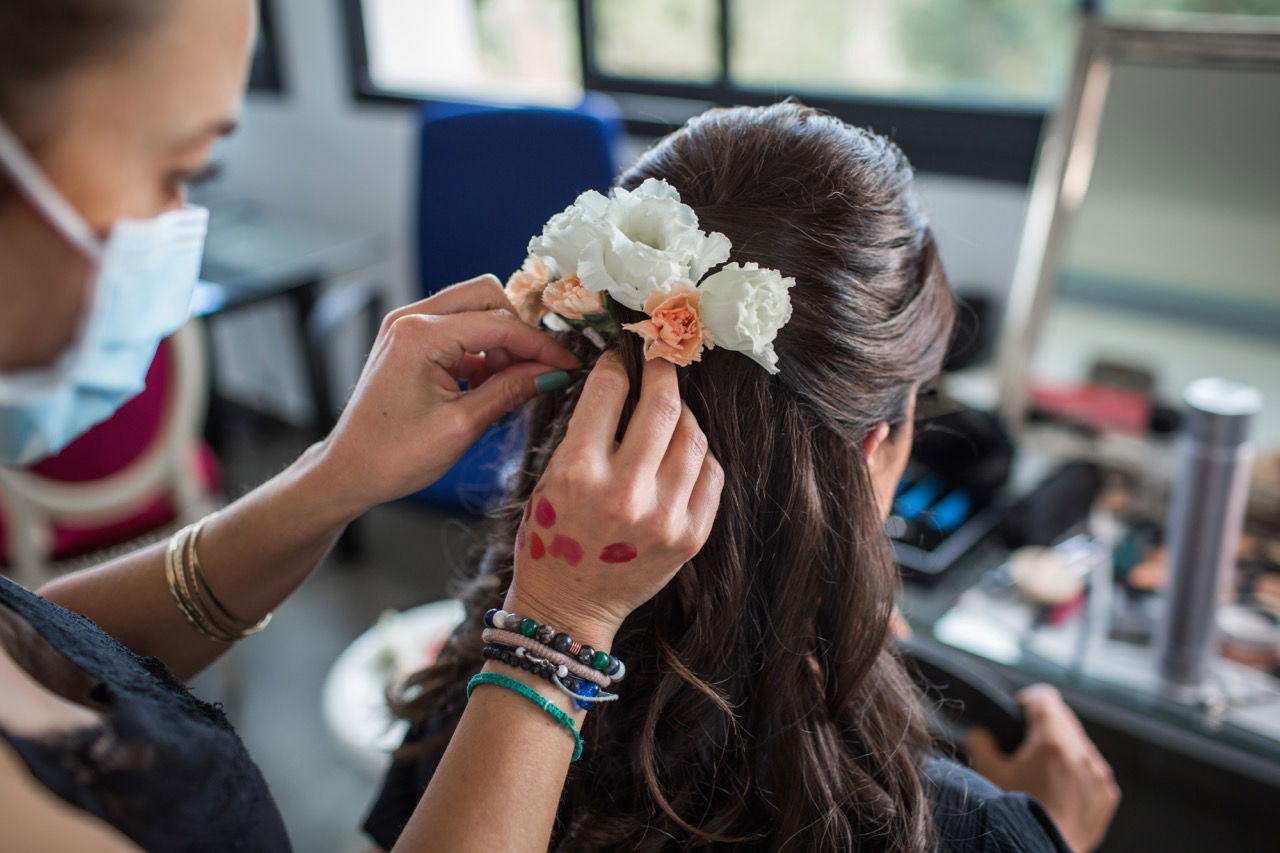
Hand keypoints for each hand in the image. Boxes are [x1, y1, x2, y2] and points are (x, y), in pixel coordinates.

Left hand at [314, 275, 579, 518]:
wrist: (348, 471)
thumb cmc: (393, 456)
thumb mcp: (462, 427)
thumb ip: (509, 391)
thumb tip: (551, 374)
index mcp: (420, 336)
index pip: (499, 324)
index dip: (540, 346)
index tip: (568, 365)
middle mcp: (411, 320)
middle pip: (487, 297)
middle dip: (519, 331)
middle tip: (539, 368)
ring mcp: (407, 327)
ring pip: (474, 310)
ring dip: (500, 341)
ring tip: (512, 383)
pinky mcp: (408, 341)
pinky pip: (458, 329)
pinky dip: (481, 350)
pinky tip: (488, 384)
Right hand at [503, 352, 723, 648]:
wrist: (569, 607)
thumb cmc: (552, 539)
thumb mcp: (550, 479)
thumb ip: (585, 433)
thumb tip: (622, 382)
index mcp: (578, 473)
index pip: (609, 392)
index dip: (617, 364)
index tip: (622, 357)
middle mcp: (625, 492)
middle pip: (663, 407)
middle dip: (663, 371)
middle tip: (661, 359)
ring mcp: (664, 516)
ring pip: (693, 437)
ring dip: (683, 414)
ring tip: (670, 410)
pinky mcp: (691, 536)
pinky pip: (710, 473)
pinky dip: (699, 454)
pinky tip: (682, 451)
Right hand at [967, 684, 1120, 852]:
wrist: (1044, 850)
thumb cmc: (1018, 814)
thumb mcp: (989, 774)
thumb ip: (980, 742)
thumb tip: (980, 732)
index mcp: (1052, 741)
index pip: (1045, 698)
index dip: (1029, 700)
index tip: (1019, 712)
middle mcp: (1081, 753)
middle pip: (1064, 719)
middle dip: (1045, 725)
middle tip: (1026, 744)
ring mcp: (1099, 774)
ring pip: (1081, 744)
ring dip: (1064, 748)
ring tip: (1043, 770)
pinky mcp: (1108, 794)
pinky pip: (1093, 770)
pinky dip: (1078, 772)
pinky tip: (1060, 789)